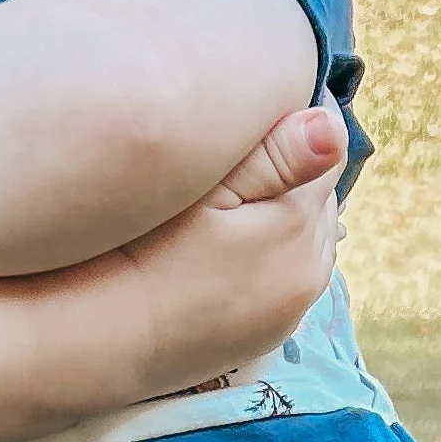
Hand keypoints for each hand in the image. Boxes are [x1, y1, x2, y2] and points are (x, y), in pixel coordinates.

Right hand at [89, 100, 345, 404]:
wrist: (106, 340)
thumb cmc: (145, 251)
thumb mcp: (206, 191)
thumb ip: (276, 155)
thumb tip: (334, 130)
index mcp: (300, 225)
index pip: (326, 152)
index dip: (298, 120)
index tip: (264, 102)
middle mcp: (310, 272)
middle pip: (322, 199)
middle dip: (297, 169)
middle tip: (251, 144)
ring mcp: (291, 309)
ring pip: (310, 240)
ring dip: (288, 215)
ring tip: (243, 196)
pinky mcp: (269, 334)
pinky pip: (289, 279)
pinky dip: (274, 256)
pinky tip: (236, 247)